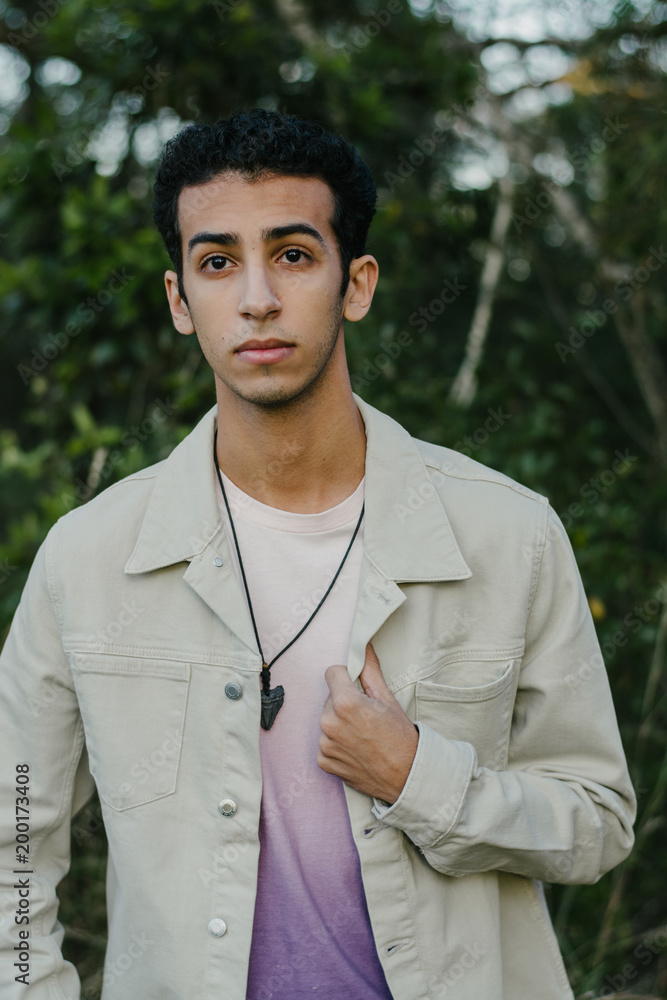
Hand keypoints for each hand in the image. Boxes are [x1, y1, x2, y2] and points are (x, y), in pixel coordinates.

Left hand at [317, 643, 418, 803]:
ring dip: (340, 724)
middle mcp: (330, 723)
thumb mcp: (388, 699)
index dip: (346, 677)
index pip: (332, 673)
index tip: (357, 686)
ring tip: (362, 735)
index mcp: (346, 703)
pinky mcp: (324, 762)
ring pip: (327, 720)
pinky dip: (337, 745)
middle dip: (344, 702)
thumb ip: (370, 670)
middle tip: (366, 717)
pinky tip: (356, 749)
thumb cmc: (401, 738)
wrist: (407, 777)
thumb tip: (363, 647)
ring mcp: (325, 745)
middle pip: (330, 698)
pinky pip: (325, 743)